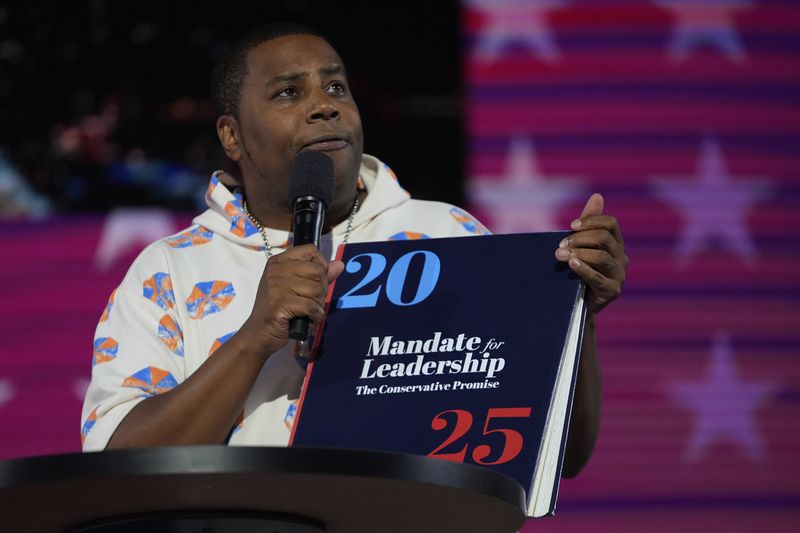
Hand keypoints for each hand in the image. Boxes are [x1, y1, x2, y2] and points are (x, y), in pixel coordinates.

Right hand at [240, 245, 344, 357]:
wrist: (258, 333)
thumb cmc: (278, 309)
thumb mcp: (297, 287)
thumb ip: (319, 275)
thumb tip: (339, 264)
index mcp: (279, 262)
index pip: (311, 251)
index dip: (320, 266)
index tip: (314, 281)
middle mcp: (276, 270)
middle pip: (318, 271)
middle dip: (321, 290)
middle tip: (310, 301)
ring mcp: (276, 286)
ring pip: (317, 289)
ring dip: (318, 305)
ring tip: (307, 311)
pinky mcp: (280, 303)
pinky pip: (312, 306)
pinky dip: (315, 316)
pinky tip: (307, 319)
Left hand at [554, 193, 626, 315]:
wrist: (575, 305)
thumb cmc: (577, 272)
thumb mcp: (581, 246)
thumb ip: (588, 223)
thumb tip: (597, 195)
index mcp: (616, 244)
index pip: (611, 224)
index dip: (591, 221)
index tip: (571, 227)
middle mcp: (621, 258)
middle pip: (605, 239)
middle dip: (580, 239)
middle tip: (560, 246)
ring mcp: (619, 275)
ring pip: (602, 256)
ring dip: (578, 253)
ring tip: (559, 256)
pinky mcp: (612, 291)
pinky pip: (598, 277)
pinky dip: (583, 269)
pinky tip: (571, 264)